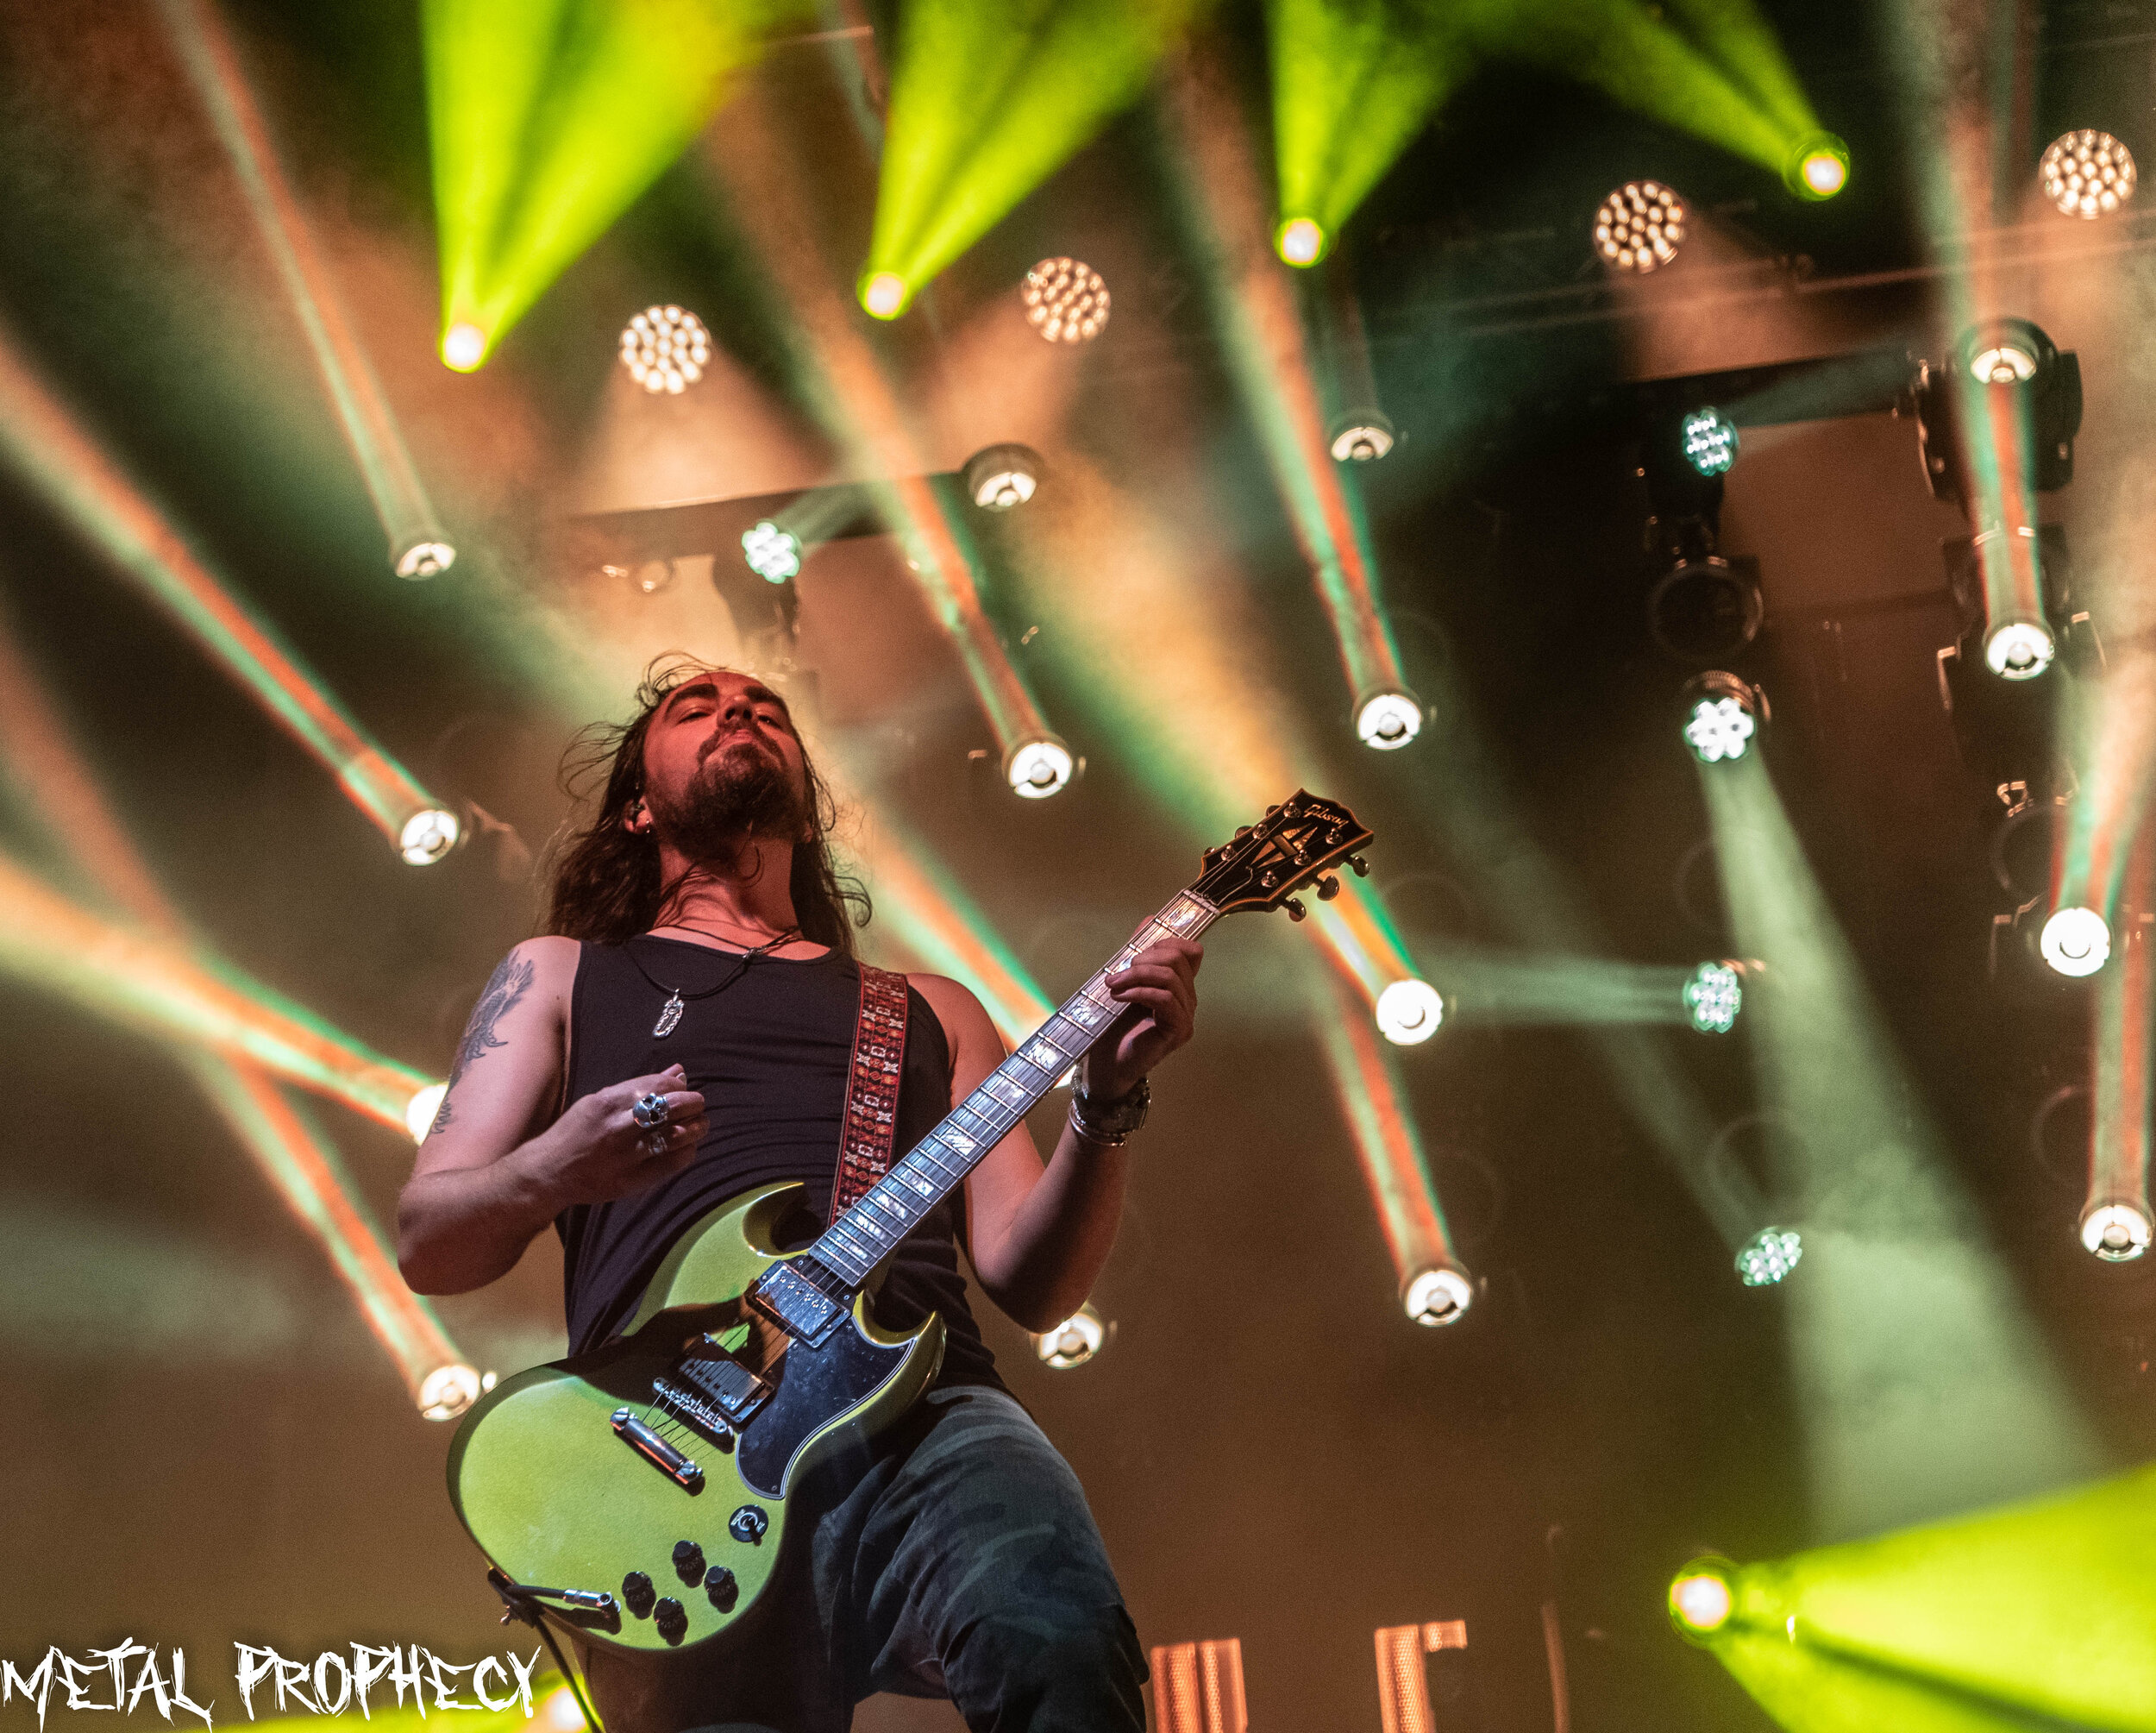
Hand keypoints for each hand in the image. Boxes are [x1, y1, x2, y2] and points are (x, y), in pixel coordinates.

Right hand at [527, 1065, 708, 1206]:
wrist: (548, 1172)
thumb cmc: (576, 1132)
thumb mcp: (599, 1101)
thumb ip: (638, 1087)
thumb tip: (678, 1072)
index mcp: (606, 1103)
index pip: (656, 1086)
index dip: (677, 1086)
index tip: (683, 1089)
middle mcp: (615, 1128)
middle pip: (669, 1109)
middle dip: (692, 1103)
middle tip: (698, 1105)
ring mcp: (622, 1156)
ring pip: (674, 1137)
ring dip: (695, 1128)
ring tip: (701, 1124)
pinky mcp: (628, 1181)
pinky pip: (669, 1165)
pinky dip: (685, 1153)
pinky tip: (688, 1148)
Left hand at [1080, 936, 1201, 1102]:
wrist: (1103, 1067)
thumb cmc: (1111, 1028)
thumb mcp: (1122, 982)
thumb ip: (1136, 955)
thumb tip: (1149, 920)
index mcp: (1178, 985)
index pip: (1191, 950)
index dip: (1165, 942)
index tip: (1133, 954)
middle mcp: (1187, 999)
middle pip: (1180, 957)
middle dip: (1144, 957)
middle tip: (1117, 973)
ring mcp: (1185, 1016)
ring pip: (1171, 976)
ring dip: (1136, 975)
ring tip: (1112, 986)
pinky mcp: (1178, 1030)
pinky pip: (1165, 998)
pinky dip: (1139, 991)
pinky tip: (1119, 997)